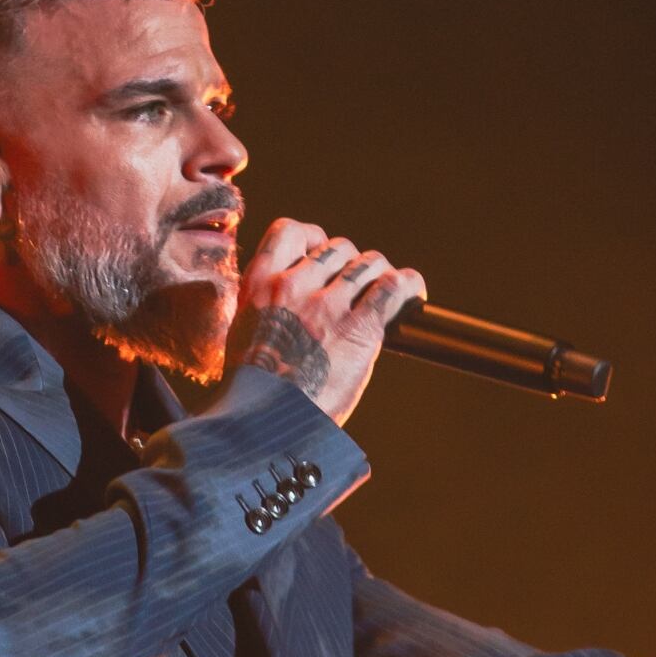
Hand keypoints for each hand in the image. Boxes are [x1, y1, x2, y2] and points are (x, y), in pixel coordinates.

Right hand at [230, 218, 425, 424]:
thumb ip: (263, 310)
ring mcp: (327, 305)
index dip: (312, 238)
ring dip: (378, 275)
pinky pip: (394, 287)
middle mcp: (292, 286)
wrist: (264, 425)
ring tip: (384, 292)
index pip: (289, 232)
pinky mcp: (359, 328)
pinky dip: (409, 286)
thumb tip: (285, 305)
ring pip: (368, 263)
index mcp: (257, 286)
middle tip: (355, 288)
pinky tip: (414, 295)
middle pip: (336, 248)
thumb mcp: (242, 336)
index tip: (321, 252)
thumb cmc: (252, 393)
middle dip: (350, 264)